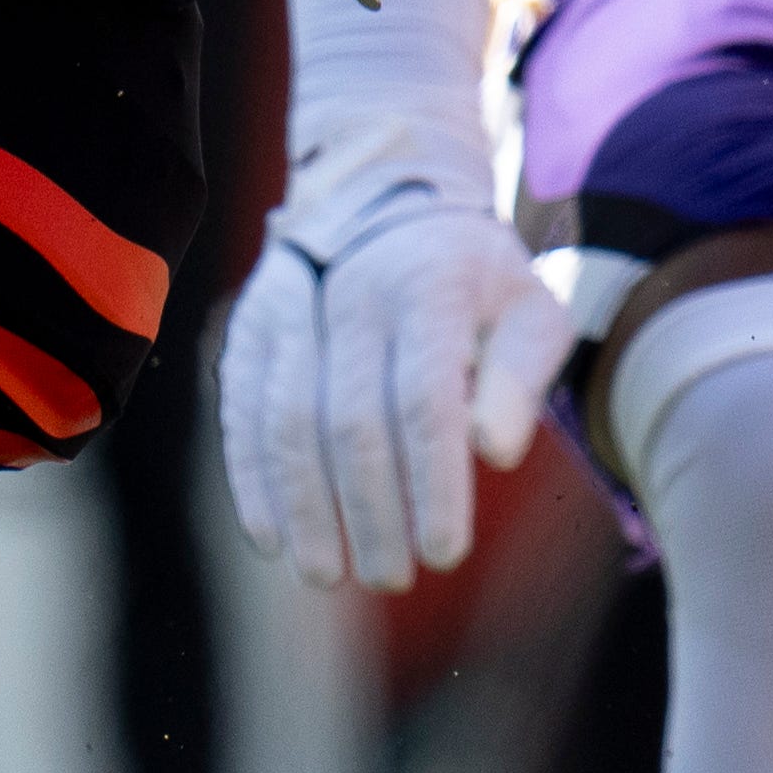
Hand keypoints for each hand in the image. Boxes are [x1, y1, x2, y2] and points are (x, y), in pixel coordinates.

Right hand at [216, 198, 573, 591]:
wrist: (390, 195)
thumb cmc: (475, 279)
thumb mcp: (530, 310)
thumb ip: (520, 377)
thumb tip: (493, 453)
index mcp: (430, 288)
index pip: (425, 399)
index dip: (431, 483)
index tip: (444, 554)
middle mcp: (352, 293)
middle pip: (351, 419)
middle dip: (369, 509)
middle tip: (392, 577)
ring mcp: (290, 307)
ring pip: (287, 419)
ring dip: (303, 506)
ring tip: (327, 574)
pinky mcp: (250, 328)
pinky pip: (242, 410)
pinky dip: (251, 477)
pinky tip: (269, 536)